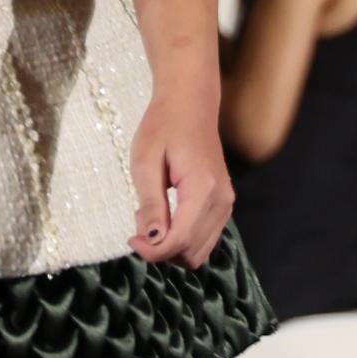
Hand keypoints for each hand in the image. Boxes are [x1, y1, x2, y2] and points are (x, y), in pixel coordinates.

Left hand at [128, 88, 232, 269]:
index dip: (152, 251)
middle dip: (161, 249)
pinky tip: (165, 217)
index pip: (179, 241)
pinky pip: (204, 238)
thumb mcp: (145, 163)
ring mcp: (226, 204)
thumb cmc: (163, 127)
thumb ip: (151, 205)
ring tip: (151, 216)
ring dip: (171, 246)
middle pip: (191, 252)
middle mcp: (221, 201)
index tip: (130, 239)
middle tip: (139, 222)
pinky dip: (182, 239)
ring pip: (199, 251)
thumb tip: (152, 241)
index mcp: (203, 189)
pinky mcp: (223, 204)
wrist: (190, 104)